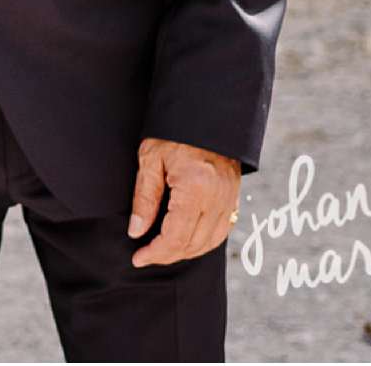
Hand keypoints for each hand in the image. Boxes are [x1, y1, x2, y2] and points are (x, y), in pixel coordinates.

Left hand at [128, 137, 240, 266]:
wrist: (206, 113)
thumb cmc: (173, 132)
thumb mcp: (150, 159)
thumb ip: (144, 198)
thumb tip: (136, 231)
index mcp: (195, 187)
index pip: (175, 236)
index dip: (156, 252)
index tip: (138, 258)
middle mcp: (217, 198)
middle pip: (193, 244)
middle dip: (168, 255)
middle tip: (146, 256)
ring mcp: (229, 199)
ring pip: (210, 242)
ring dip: (186, 252)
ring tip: (162, 251)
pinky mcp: (233, 197)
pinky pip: (221, 231)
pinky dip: (204, 242)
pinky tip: (187, 241)